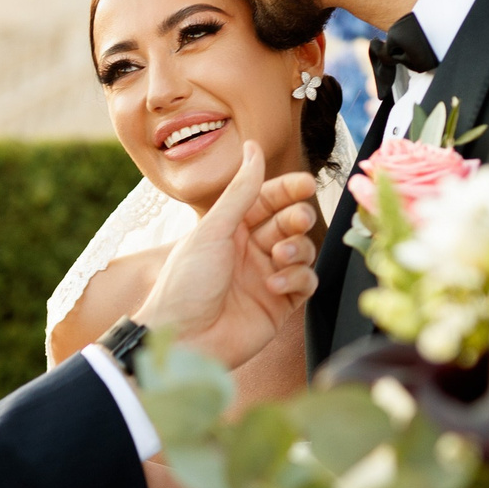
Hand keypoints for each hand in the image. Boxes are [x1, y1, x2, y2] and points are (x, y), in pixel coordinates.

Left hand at [136, 141, 323, 368]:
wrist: (182, 340)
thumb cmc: (187, 283)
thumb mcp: (213, 230)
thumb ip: (240, 191)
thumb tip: (252, 147)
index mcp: (230, 228)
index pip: (268, 199)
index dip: (288, 190)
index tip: (305, 184)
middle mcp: (251, 251)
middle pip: (289, 223)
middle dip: (296, 218)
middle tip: (296, 221)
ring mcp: (267, 277)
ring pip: (302, 251)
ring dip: (297, 250)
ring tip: (278, 259)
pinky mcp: (280, 306)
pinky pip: (305, 283)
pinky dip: (298, 278)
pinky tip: (276, 284)